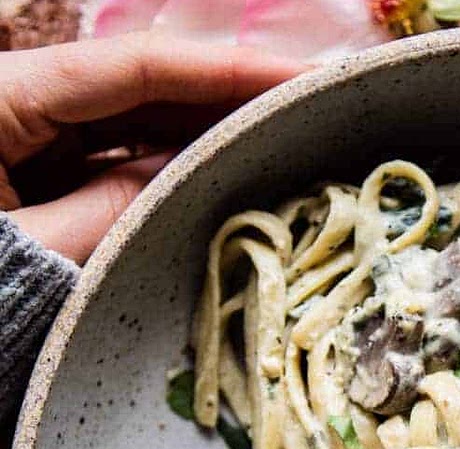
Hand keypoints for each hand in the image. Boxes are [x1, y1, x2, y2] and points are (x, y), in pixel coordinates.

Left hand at [0, 32, 304, 262]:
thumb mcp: (44, 250)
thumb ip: (119, 213)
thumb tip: (198, 180)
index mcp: (1, 94)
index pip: (135, 68)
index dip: (226, 69)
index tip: (303, 76)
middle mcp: (15, 99)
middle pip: (138, 87)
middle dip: (223, 96)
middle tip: (308, 106)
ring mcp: (22, 136)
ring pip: (129, 123)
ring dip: (202, 133)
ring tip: (278, 140)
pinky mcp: (29, 174)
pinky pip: (109, 161)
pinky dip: (164, 169)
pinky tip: (219, 173)